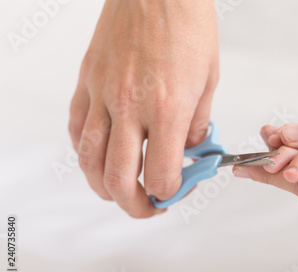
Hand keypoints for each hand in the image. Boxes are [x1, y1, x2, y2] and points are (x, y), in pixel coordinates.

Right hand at [68, 0, 218, 217]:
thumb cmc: (187, 26)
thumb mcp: (209, 79)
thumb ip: (196, 123)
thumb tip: (188, 150)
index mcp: (167, 108)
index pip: (161, 174)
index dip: (170, 192)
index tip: (176, 191)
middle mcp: (130, 106)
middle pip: (118, 178)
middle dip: (134, 205)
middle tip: (147, 207)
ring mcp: (102, 94)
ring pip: (88, 159)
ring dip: (102, 187)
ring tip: (118, 193)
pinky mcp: (87, 82)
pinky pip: (76, 128)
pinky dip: (84, 152)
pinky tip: (97, 157)